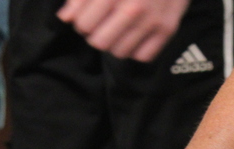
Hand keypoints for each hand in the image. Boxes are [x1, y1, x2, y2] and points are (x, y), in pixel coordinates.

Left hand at [57, 0, 190, 60]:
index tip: (87, 16)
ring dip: (114, 43)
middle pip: (99, 43)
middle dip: (95, 35)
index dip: (81, 22)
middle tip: (101, 25)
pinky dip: (135, 49)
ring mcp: (152, 20)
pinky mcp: (168, 29)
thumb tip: (66, 17)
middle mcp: (132, 7)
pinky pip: (142, 56)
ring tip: (117, 29)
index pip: (83, 25)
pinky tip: (133, 35)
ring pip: (119, 52)